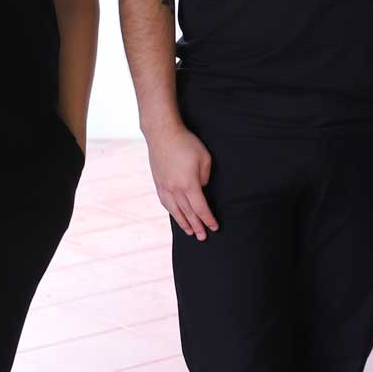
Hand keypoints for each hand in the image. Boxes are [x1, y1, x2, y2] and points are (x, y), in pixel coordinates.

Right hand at [144, 122, 216, 239]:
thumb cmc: (186, 143)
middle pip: (188, 213)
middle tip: (203, 237)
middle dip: (197, 226)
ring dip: (183, 223)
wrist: (162, 134)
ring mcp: (165, 187)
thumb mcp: (204, 158)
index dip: (208, 219)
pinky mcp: (158, 183)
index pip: (201, 208)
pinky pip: (166, 203)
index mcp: (189, 185)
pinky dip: (172, 212)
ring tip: (190, 232)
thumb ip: (205, 177)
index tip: (214, 227)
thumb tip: (201, 189)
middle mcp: (175, 190)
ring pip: (175, 211)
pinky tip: (176, 215)